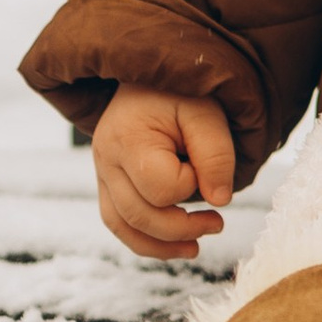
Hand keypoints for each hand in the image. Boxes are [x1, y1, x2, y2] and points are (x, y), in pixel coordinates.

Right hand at [91, 85, 236, 258]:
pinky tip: (176, 245)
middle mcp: (105, 159)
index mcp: (127, 137)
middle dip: (183, 227)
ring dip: (162, 245)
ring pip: (123, 227)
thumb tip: (219, 200)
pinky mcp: (108, 183)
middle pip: (139, 215)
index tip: (205, 163)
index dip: (191, 183)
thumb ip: (216, 154)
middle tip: (218, 222)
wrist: (153, 74)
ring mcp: (102, 173)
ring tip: (196, 247)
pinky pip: (118, 223)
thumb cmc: (181, 89)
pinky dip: (146, 240)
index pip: (161, 186)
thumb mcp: (207, 111)